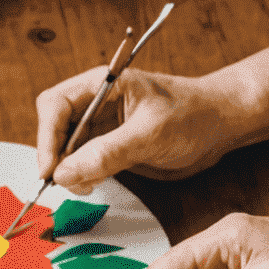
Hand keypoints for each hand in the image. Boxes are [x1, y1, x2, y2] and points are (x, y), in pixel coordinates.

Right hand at [36, 67, 249, 193]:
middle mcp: (96, 104)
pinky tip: (94, 183)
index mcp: (103, 84)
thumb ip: (106, 153)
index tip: (51, 168)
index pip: (55, 104)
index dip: (47, 136)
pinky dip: (80, 177)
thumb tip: (64, 174)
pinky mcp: (109, 147)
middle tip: (66, 181)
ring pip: (64, 149)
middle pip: (54, 128)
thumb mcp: (149, 134)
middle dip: (55, 156)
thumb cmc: (193, 115)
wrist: (221, 126)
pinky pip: (81, 163)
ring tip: (87, 184)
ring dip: (68, 170)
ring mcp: (101, 127)